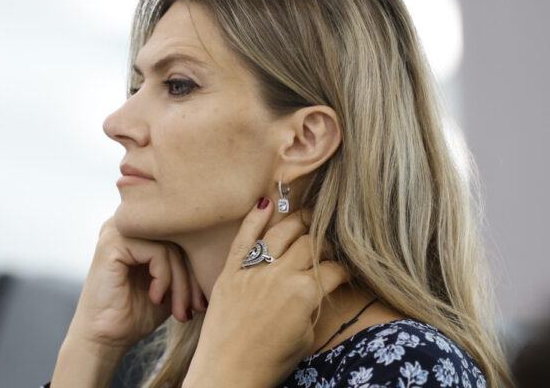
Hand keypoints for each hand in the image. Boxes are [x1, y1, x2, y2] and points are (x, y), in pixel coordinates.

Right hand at [65, 216, 206, 352]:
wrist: (105, 337)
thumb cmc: (136, 313)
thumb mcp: (171, 284)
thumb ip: (186, 263)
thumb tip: (224, 251)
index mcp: (140, 229)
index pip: (182, 237)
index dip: (197, 269)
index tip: (200, 303)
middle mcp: (128, 223)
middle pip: (179, 240)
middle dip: (191, 278)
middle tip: (194, 308)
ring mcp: (118, 229)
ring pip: (171, 246)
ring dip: (181, 282)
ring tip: (178, 309)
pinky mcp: (113, 241)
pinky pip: (158, 252)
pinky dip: (164, 278)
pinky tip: (156, 298)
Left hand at [184, 198, 349, 386]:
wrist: (228, 373)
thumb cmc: (270, 362)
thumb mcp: (306, 336)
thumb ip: (314, 304)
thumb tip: (319, 287)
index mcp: (305, 292)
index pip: (333, 269)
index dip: (343, 268)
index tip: (345, 269)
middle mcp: (280, 275)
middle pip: (309, 243)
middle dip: (323, 240)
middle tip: (327, 241)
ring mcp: (253, 271)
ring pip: (280, 232)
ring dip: (296, 220)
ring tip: (305, 216)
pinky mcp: (230, 272)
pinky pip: (243, 238)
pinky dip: (253, 219)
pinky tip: (265, 204)